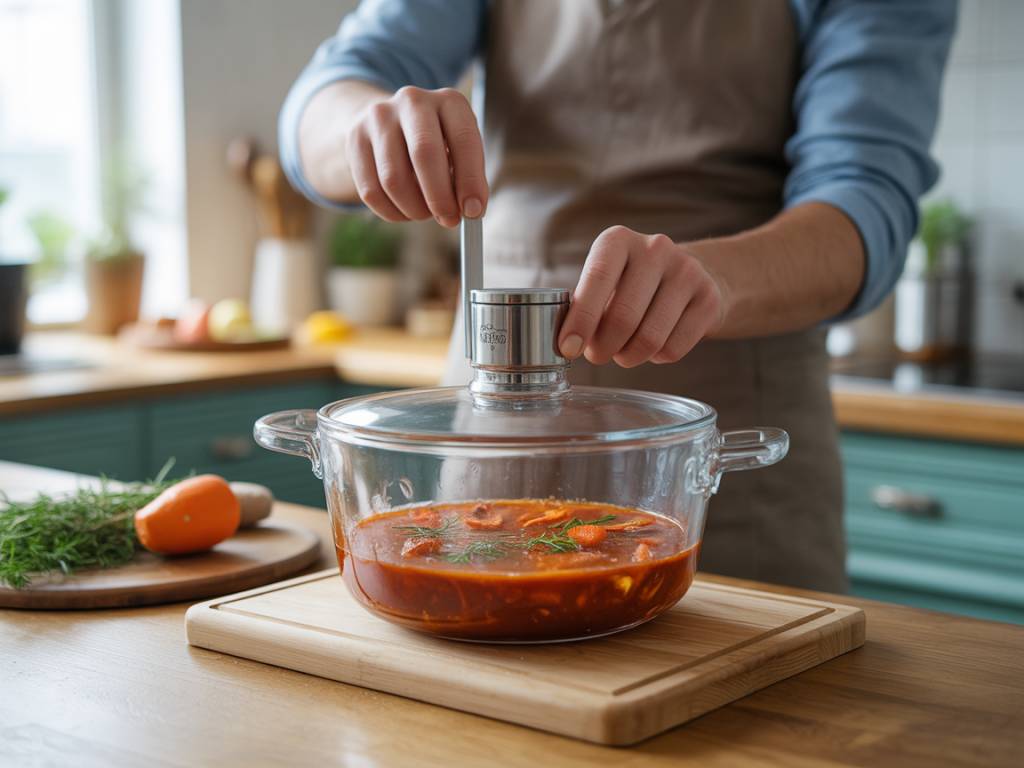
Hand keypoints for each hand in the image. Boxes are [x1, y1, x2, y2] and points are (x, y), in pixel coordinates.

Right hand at [345, 86, 486, 226]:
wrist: (389, 123)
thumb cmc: (437, 145)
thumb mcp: (459, 152)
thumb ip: (468, 178)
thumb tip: (471, 211)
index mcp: (449, 101)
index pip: (464, 140)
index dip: (470, 180)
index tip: (473, 211)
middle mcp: (413, 101)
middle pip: (425, 154)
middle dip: (440, 197)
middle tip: (449, 220)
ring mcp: (379, 118)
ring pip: (394, 179)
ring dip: (414, 209)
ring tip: (425, 213)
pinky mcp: (355, 139)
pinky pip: (371, 190)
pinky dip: (391, 212)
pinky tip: (404, 211)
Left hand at [557, 226, 725, 367]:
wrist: (690, 276)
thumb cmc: (631, 284)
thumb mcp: (604, 281)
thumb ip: (582, 306)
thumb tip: (567, 344)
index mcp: (619, 240)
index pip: (597, 279)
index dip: (581, 320)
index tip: (569, 349)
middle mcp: (655, 249)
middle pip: (623, 317)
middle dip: (603, 347)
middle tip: (597, 355)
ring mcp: (687, 272)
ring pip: (649, 338)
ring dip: (629, 356)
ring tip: (623, 353)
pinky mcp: (709, 299)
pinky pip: (674, 349)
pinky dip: (656, 358)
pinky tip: (654, 345)